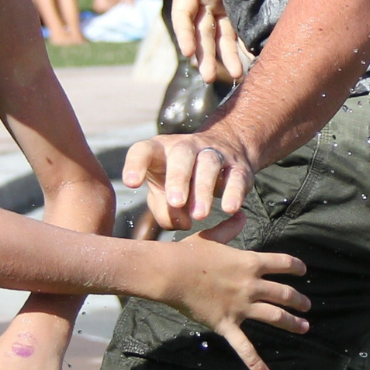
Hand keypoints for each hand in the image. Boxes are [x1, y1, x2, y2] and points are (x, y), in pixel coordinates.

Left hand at [124, 129, 259, 229]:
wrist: (224, 150)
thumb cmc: (180, 179)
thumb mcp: (163, 191)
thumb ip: (163, 209)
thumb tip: (182, 222)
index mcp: (160, 150)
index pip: (144, 150)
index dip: (136, 164)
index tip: (131, 183)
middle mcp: (186, 147)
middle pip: (182, 155)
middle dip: (178, 178)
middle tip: (175, 202)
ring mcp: (214, 153)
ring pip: (209, 164)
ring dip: (203, 189)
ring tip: (199, 216)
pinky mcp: (238, 167)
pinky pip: (236, 177)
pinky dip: (233, 192)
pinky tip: (229, 209)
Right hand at [157, 213, 310, 369]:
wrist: (171, 273)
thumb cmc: (188, 253)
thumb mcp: (212, 236)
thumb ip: (230, 228)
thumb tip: (242, 214)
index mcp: (250, 263)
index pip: (282, 263)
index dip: (296, 267)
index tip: (303, 271)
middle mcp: (251, 285)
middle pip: (284, 293)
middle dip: (298, 299)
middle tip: (307, 305)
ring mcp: (241, 306)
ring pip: (275, 316)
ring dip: (292, 322)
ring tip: (304, 327)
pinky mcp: (227, 324)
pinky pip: (244, 346)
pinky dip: (255, 362)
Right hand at [171, 0, 243, 83]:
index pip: (182, 15)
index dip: (183, 34)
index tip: (188, 53)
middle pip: (200, 31)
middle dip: (205, 55)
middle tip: (209, 77)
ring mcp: (219, 4)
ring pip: (219, 35)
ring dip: (224, 56)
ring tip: (236, 74)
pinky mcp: (234, 6)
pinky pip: (236, 30)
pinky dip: (241, 45)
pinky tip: (249, 59)